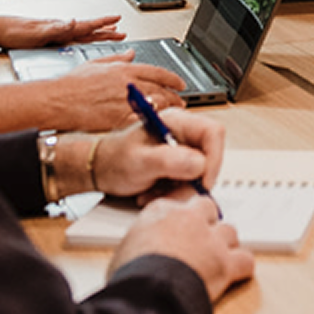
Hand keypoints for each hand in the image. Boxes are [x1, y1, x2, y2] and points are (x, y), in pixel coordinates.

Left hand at [0, 13, 123, 49]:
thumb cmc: (17, 32)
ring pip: (83, 34)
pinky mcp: (50, 40)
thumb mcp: (39, 31)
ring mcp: (56, 35)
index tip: (118, 19)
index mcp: (62, 27)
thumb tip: (73, 22)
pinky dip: (83, 39)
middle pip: (89, 30)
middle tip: (122, 32)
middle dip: (106, 31)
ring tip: (109, 33)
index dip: (103, 23)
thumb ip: (57, 27)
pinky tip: (82, 41)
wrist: (0, 31)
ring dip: (97, 34)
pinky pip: (73, 40)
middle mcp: (61, 29)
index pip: (88, 25)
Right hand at [34, 57, 188, 128]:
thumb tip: (131, 53)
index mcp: (123, 70)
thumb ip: (117, 58)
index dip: (173, 79)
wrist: (56, 101)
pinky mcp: (118, 120)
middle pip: (160, 90)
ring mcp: (124, 103)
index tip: (180, 84)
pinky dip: (152, 124)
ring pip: (155, 106)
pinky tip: (156, 126)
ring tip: (173, 115)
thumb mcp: (95, 63)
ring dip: (167, 111)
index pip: (157, 72)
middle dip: (174, 97)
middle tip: (181, 102)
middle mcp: (127, 85)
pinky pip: (142, 122)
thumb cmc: (70, 85)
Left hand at [90, 108, 227, 199]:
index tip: (202, 181)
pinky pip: (190, 182)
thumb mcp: (139, 161)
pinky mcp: (179, 164)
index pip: (213, 132)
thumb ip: (169, 161)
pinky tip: (157, 192)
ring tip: (157, 192)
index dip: (214, 158)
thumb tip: (199, 164)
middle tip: (174, 193)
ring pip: (201, 173)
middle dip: (194, 180)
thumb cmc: (113, 160)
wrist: (99, 171)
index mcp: (176, 120)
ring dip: (182, 190)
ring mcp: (182, 149)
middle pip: (210, 155)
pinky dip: (176, 192)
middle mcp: (182, 132)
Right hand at [115, 192, 254, 304]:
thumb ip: (141, 241)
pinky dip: (242, 267)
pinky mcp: (226, 262)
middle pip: (209, 210)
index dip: (183, 219)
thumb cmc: (131, 273)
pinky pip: (246, 259)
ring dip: (225, 244)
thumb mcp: (125, 248)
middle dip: (207, 224)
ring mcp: (211, 239)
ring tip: (218, 258)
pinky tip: (236, 274)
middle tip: (201, 241)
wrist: (148, 291)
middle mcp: (189, 219)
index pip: (180, 203)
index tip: (182, 228)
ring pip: (229, 232)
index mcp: (161, 211)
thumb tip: (141, 252)